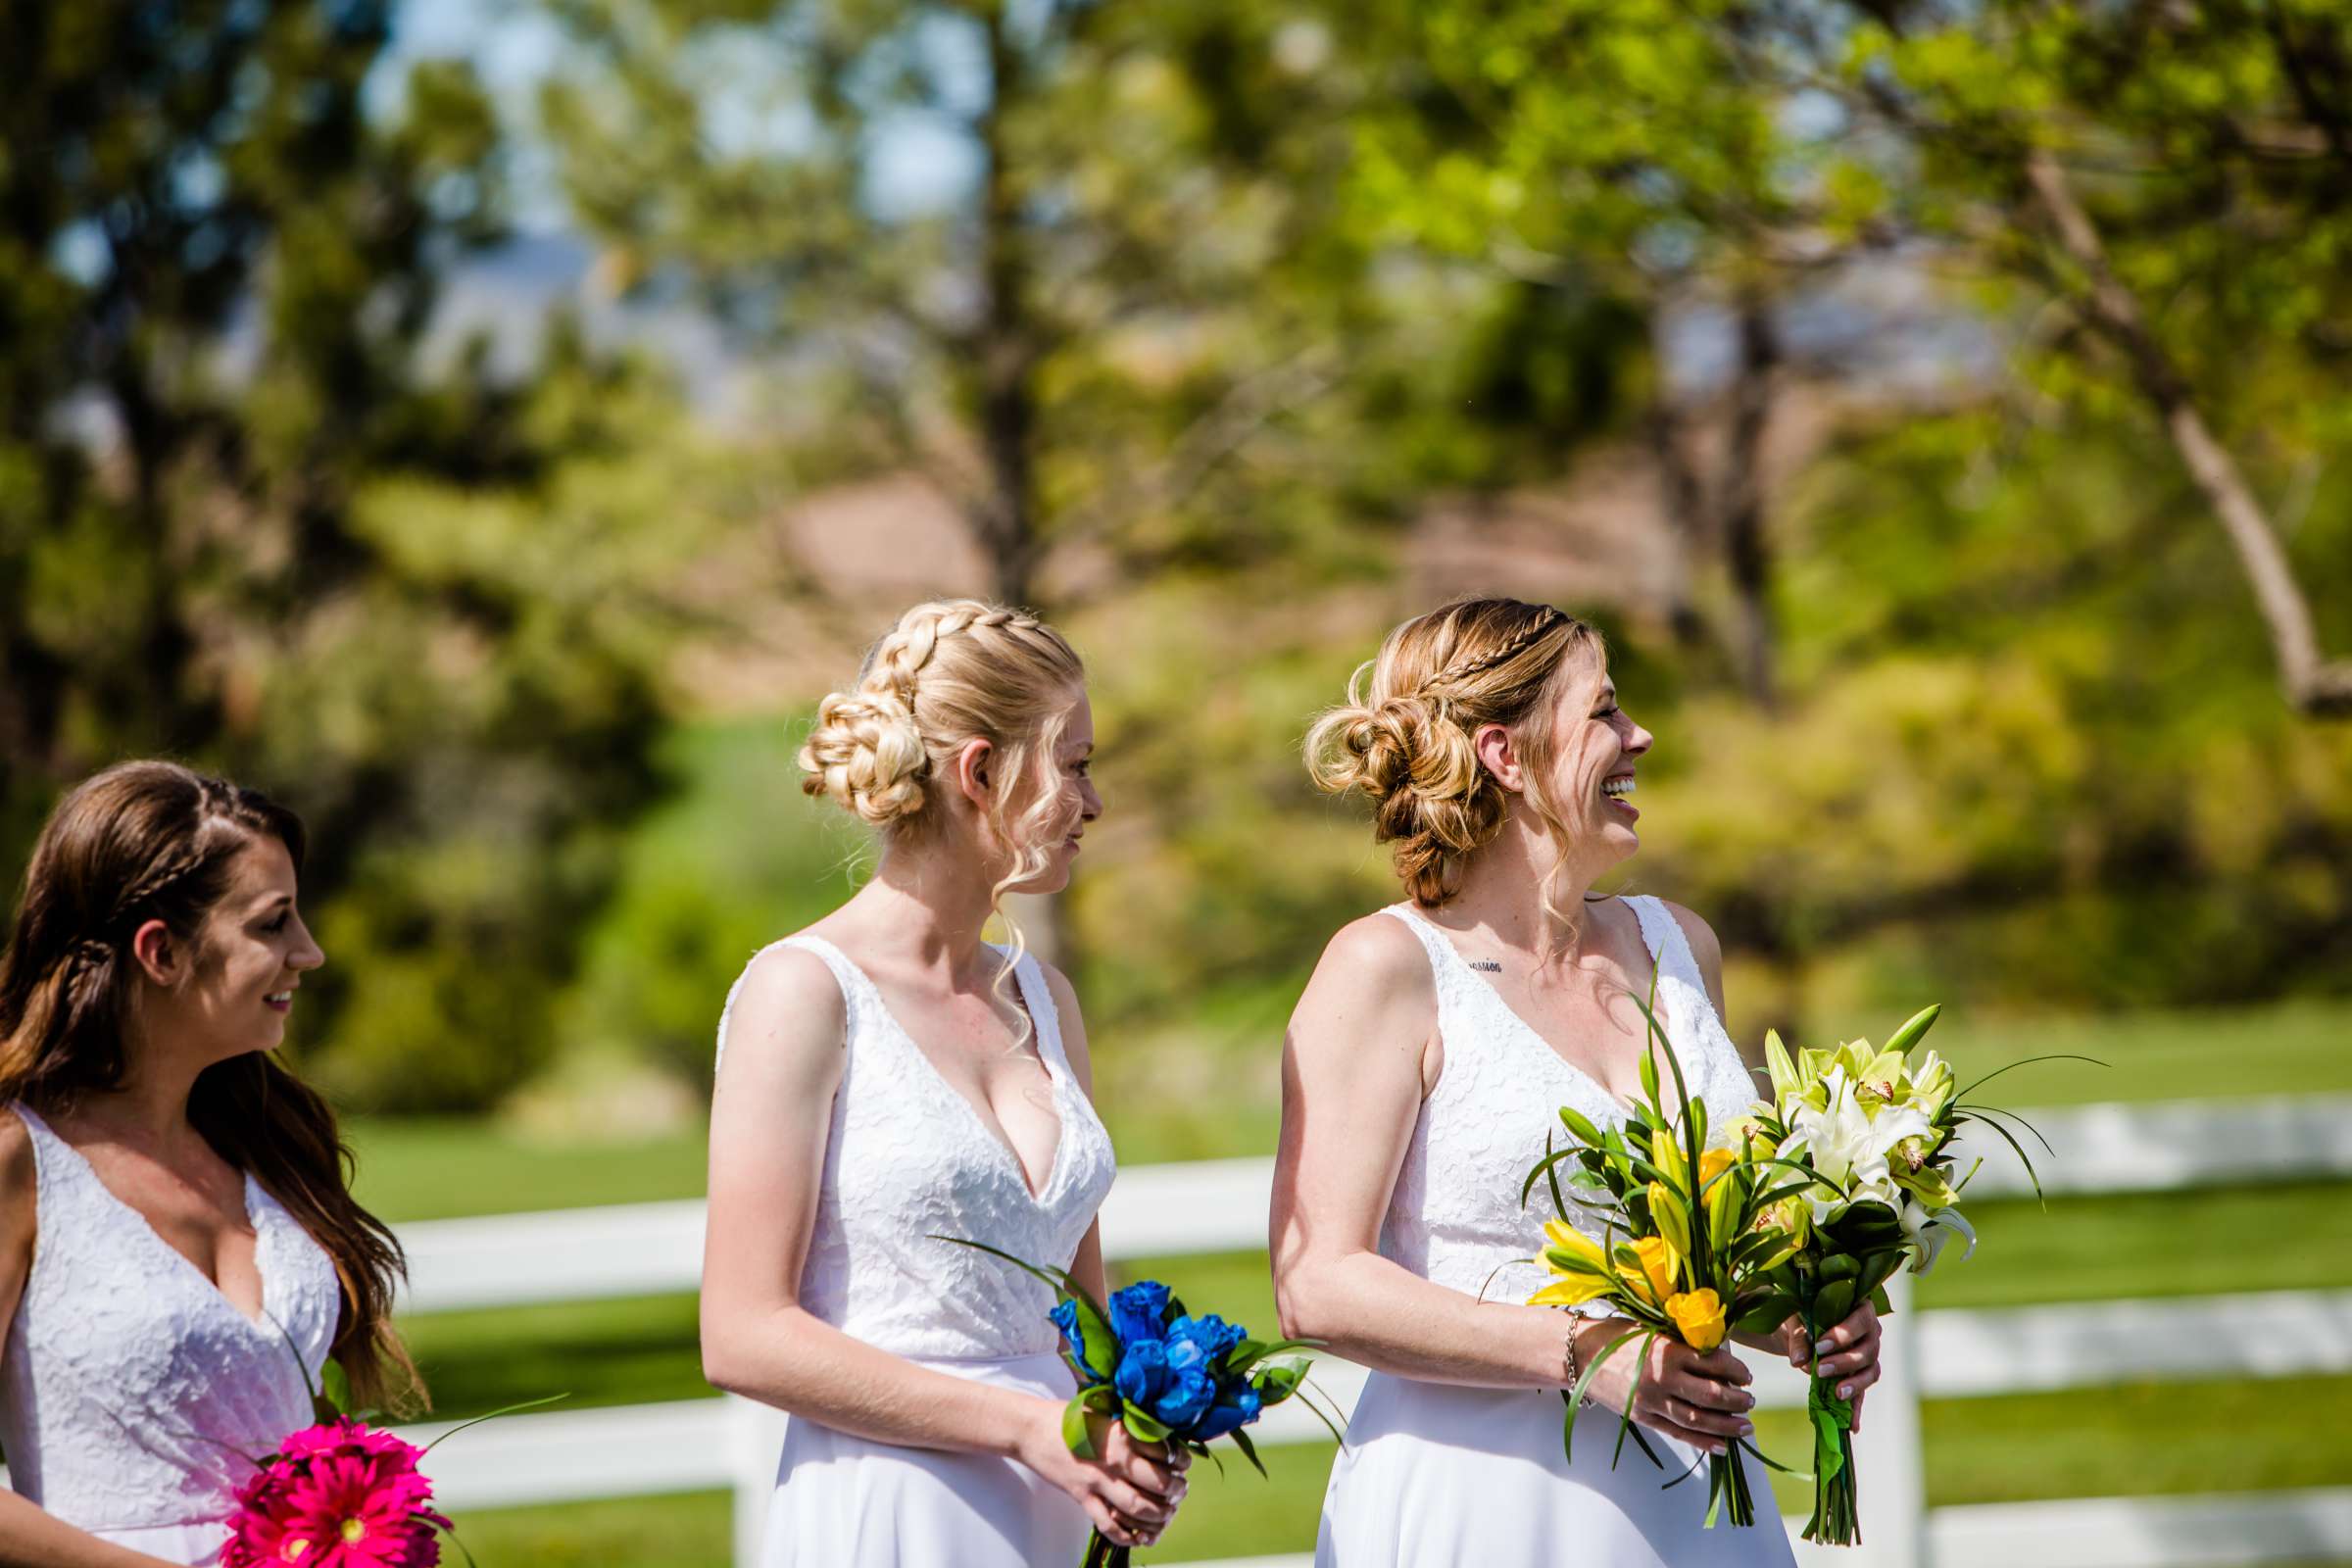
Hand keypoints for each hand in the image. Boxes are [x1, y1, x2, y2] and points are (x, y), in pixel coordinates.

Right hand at [1015, 1399, 1189, 1547]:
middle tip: (1180, 1491)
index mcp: (1122, 1433)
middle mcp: (1113, 1459)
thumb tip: (1159, 1431)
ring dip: (1157, 1516)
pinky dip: (1126, 1535)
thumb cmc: (1068, 1417)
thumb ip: (1129, 1423)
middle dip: (1175, 1491)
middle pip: (1157, 1483)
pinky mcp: (1082, 1496)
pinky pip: (1108, 1524)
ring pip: (1137, 1507)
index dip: (1181, 1461)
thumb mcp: (1104, 1411)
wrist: (1032, 1430)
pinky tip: (1137, 1536)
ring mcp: (1097, 1481)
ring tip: (1166, 1513)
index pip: (1164, 1451)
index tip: (1184, 1465)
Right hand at [1577, 1319, 1754, 1454]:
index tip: (1746, 1375)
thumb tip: (1717, 1358)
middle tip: (1751, 1401)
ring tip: (1745, 1426)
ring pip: (1698, 1419)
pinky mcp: (1642, 1417)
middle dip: (1737, 1400)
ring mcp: (1651, 1401)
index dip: (1736, 1372)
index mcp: (1667, 1350)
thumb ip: (1682, 1343)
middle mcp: (1662, 1378)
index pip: (1714, 1364)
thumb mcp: (1652, 1330)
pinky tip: (1722, 1446)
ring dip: (1726, 1424)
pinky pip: (1677, 1432)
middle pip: (1711, 1395)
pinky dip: (1702, 1442)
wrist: (1578, 1354)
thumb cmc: (1616, 1335)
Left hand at [1780, 1303, 1882, 1429]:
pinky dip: (1856, 1409)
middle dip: (1845, 1362)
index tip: (1820, 1346)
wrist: (1798, 1327)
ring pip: (1871, 1371)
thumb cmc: (1801, 1314)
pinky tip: (1852, 1426)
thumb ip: (1798, 1336)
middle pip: (1868, 1349)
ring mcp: (1868, 1355)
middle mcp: (1871, 1331)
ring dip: (1855, 1384)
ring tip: (1837, 1394)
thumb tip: (1800, 1362)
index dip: (1844, 1335)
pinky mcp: (1860, 1375)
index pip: (1861, 1320)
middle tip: (1821, 1370)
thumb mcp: (1795, 1319)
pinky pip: (1863, 1392)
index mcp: (1859, 1307)